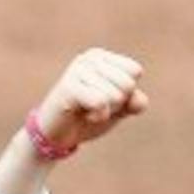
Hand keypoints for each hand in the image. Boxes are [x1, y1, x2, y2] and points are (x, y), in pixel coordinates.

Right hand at [29, 48, 148, 156]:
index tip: (104, 99)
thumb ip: (134, 103)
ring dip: (105, 111)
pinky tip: (84, 115)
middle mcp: (89, 58)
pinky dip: (99, 116)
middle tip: (94, 107)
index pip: (134, 71)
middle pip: (127, 83)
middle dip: (116, 103)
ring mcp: (77, 70)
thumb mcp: (116, 110)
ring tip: (86, 111)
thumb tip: (139, 101)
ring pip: (115, 95)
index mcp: (101, 57)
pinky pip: (101, 102)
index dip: (125, 93)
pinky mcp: (69, 87)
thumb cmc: (85, 119)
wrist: (54, 137)